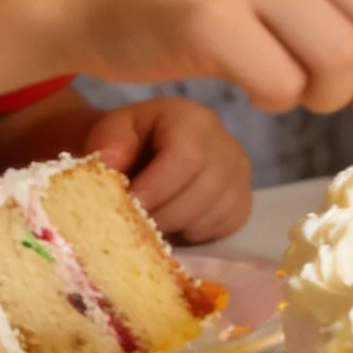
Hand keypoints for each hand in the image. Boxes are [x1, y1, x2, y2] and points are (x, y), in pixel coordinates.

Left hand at [86, 98, 252, 243]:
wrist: (151, 148)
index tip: (127, 207)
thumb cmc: (130, 142)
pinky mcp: (244, 199)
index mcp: (192, 119)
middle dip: (164, 215)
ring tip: (152, 222)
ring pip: (217, 212)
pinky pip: (226, 225)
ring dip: (179, 226)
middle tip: (135, 224)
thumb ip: (108, 142)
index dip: (157, 188)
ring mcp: (239, 172)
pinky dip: (197, 233)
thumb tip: (111, 163)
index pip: (186, 157)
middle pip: (205, 190)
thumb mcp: (111, 131)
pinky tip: (175, 222)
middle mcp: (225, 142)